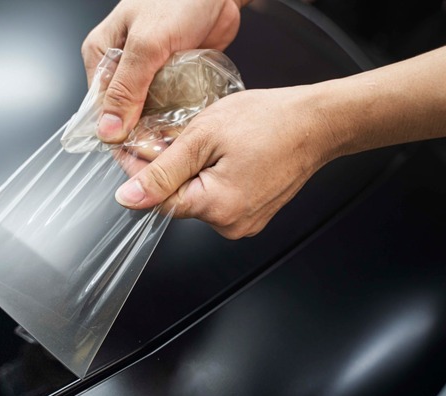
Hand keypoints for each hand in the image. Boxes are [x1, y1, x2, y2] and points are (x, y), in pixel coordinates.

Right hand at [82, 0, 246, 143]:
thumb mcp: (147, 44)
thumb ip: (127, 88)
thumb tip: (107, 130)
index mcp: (101, 53)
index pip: (99, 106)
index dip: (115, 133)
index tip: (133, 156)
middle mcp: (122, 65)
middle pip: (124, 114)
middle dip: (140, 136)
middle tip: (158, 156)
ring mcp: (149, 72)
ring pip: (148, 113)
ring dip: (161, 131)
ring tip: (174, 149)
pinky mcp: (173, 76)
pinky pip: (171, 105)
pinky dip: (177, 119)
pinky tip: (186, 133)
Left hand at [112, 87, 341, 238]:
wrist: (317, 123)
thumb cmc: (270, 122)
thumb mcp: (204, 136)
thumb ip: (163, 170)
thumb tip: (129, 197)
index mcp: (217, 208)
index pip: (157, 201)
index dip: (140, 173)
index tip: (131, 149)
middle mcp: (231, 224)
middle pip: (179, 200)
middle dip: (169, 169)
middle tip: (172, 134)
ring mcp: (246, 221)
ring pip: (199, 197)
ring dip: (192, 171)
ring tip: (204, 140)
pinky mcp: (254, 213)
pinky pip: (220, 197)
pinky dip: (213, 176)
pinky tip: (222, 153)